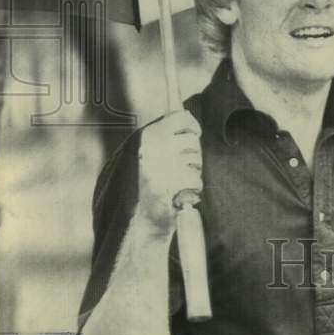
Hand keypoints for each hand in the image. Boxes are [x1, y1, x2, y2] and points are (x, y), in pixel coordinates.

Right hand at [136, 110, 201, 233]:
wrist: (137, 218)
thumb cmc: (142, 185)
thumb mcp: (143, 152)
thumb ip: (161, 135)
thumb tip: (187, 116)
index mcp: (147, 135)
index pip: (181, 116)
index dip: (192, 125)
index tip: (195, 133)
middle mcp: (154, 147)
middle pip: (193, 140)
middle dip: (193, 154)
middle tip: (183, 166)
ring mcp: (162, 165)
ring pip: (196, 160)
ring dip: (194, 171)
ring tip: (179, 180)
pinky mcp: (171, 185)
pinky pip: (196, 180)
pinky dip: (193, 188)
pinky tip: (181, 193)